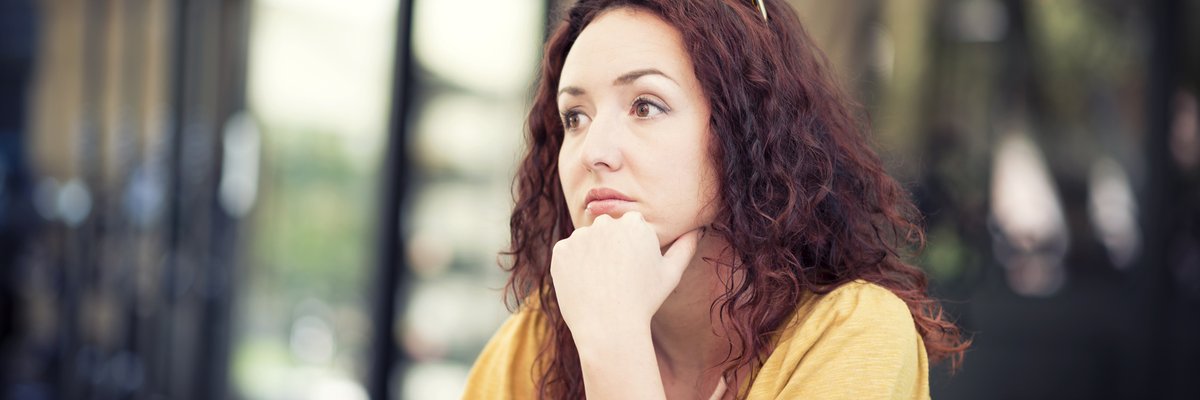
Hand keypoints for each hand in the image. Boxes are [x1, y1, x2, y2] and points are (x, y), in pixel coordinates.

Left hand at [549, 212, 701, 343]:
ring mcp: (580, 236)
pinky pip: (567, 254)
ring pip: (586, 242)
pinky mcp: (560, 250)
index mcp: (635, 224)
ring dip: (590, 257)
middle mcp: (606, 223)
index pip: (630, 227)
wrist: (609, 326)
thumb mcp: (671, 274)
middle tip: (616, 279)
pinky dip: (572, 267)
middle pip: (607, 231)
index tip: (633, 270)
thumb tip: (697, 229)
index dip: (632, 250)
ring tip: (600, 284)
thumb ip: (685, 246)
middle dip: (610, 249)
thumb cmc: (645, 300)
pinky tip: (584, 285)